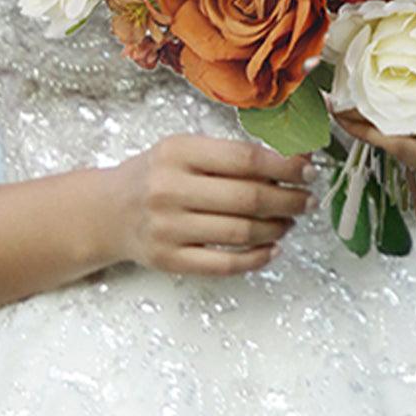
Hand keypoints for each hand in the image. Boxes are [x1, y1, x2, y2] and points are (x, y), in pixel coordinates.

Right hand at [108, 134, 316, 276]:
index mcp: (178, 152)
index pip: (245, 159)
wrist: (107, 211)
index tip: (308, 170)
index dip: (285, 166)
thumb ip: (230, 155)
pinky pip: (224, 265)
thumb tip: (294, 162)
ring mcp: (168, 228)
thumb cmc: (156, 175)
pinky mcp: (169, 260)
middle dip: (289, 200)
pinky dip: (256, 258)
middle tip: (307, 201)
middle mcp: (169, 189)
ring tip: (289, 220)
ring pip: (241, 233)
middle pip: (249, 198)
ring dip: (277, 228)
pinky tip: (272, 248)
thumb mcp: (184, 150)